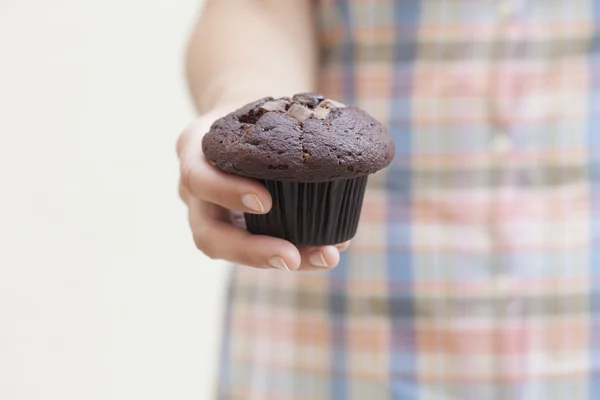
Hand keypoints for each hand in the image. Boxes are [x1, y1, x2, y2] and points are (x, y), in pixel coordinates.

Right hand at [177, 109, 349, 270]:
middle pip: (207, 234)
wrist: (238, 123)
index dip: (227, 193)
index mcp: (195, 155)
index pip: (198, 178)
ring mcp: (210, 217)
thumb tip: (343, 142)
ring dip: (277, 259)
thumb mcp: (260, 107)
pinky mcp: (232, 230)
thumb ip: (291, 120)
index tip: (265, 202)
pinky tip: (324, 251)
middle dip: (250, 250)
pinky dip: (293, 251)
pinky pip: (257, 248)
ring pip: (232, 251)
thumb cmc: (254, 114)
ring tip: (324, 258)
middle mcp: (196, 194)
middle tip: (290, 258)